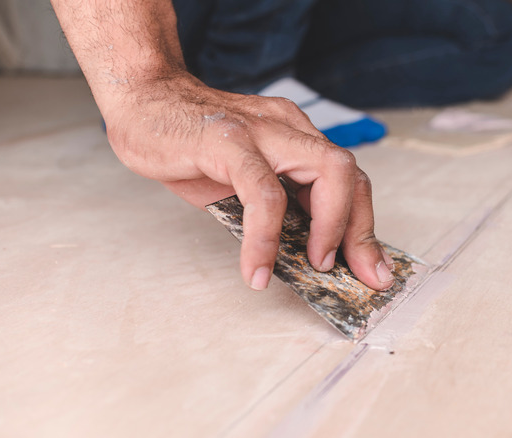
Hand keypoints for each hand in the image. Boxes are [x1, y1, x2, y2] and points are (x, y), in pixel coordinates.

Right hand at [104, 73, 394, 291]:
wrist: (141, 100)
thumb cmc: (189, 144)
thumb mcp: (241, 181)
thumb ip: (274, 207)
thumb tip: (302, 254)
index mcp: (296, 136)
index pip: (347, 178)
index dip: (362, 226)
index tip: (371, 268)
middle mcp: (289, 128)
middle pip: (349, 173)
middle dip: (360, 230)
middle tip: (360, 276)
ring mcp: (262, 131)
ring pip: (326, 171)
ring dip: (330, 228)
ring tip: (316, 268)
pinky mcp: (229, 140)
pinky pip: (263, 192)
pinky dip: (266, 237)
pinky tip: (257, 269)